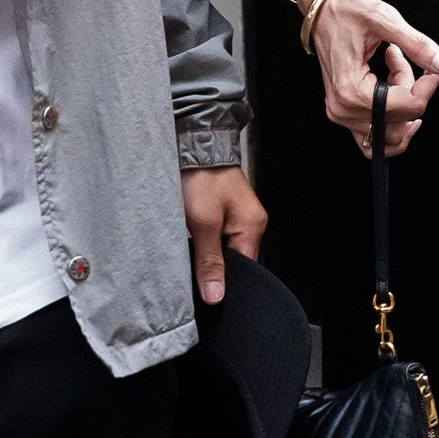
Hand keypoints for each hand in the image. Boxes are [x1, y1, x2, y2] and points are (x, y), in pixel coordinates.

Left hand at [181, 164, 266, 304]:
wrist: (190, 142)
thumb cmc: (200, 175)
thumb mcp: (202, 222)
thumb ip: (209, 260)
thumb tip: (216, 295)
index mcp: (252, 227)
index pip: (243, 272)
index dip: (222, 283)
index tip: (202, 290)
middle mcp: (248, 223)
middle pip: (231, 262)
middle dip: (210, 268)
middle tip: (189, 267)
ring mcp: (234, 216)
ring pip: (218, 250)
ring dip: (202, 253)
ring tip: (186, 249)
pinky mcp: (219, 210)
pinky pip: (211, 237)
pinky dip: (199, 241)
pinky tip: (186, 238)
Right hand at [296, 0, 438, 158]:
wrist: (320, 5)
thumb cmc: (346, 8)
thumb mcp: (386, 20)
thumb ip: (419, 47)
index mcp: (352, 90)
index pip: (408, 107)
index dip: (428, 86)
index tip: (431, 64)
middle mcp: (344, 109)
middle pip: (400, 121)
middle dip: (412, 91)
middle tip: (403, 59)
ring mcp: (341, 113)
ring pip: (390, 131)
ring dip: (402, 104)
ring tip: (395, 71)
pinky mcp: (342, 110)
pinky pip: (375, 130)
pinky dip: (391, 116)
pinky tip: (393, 88)